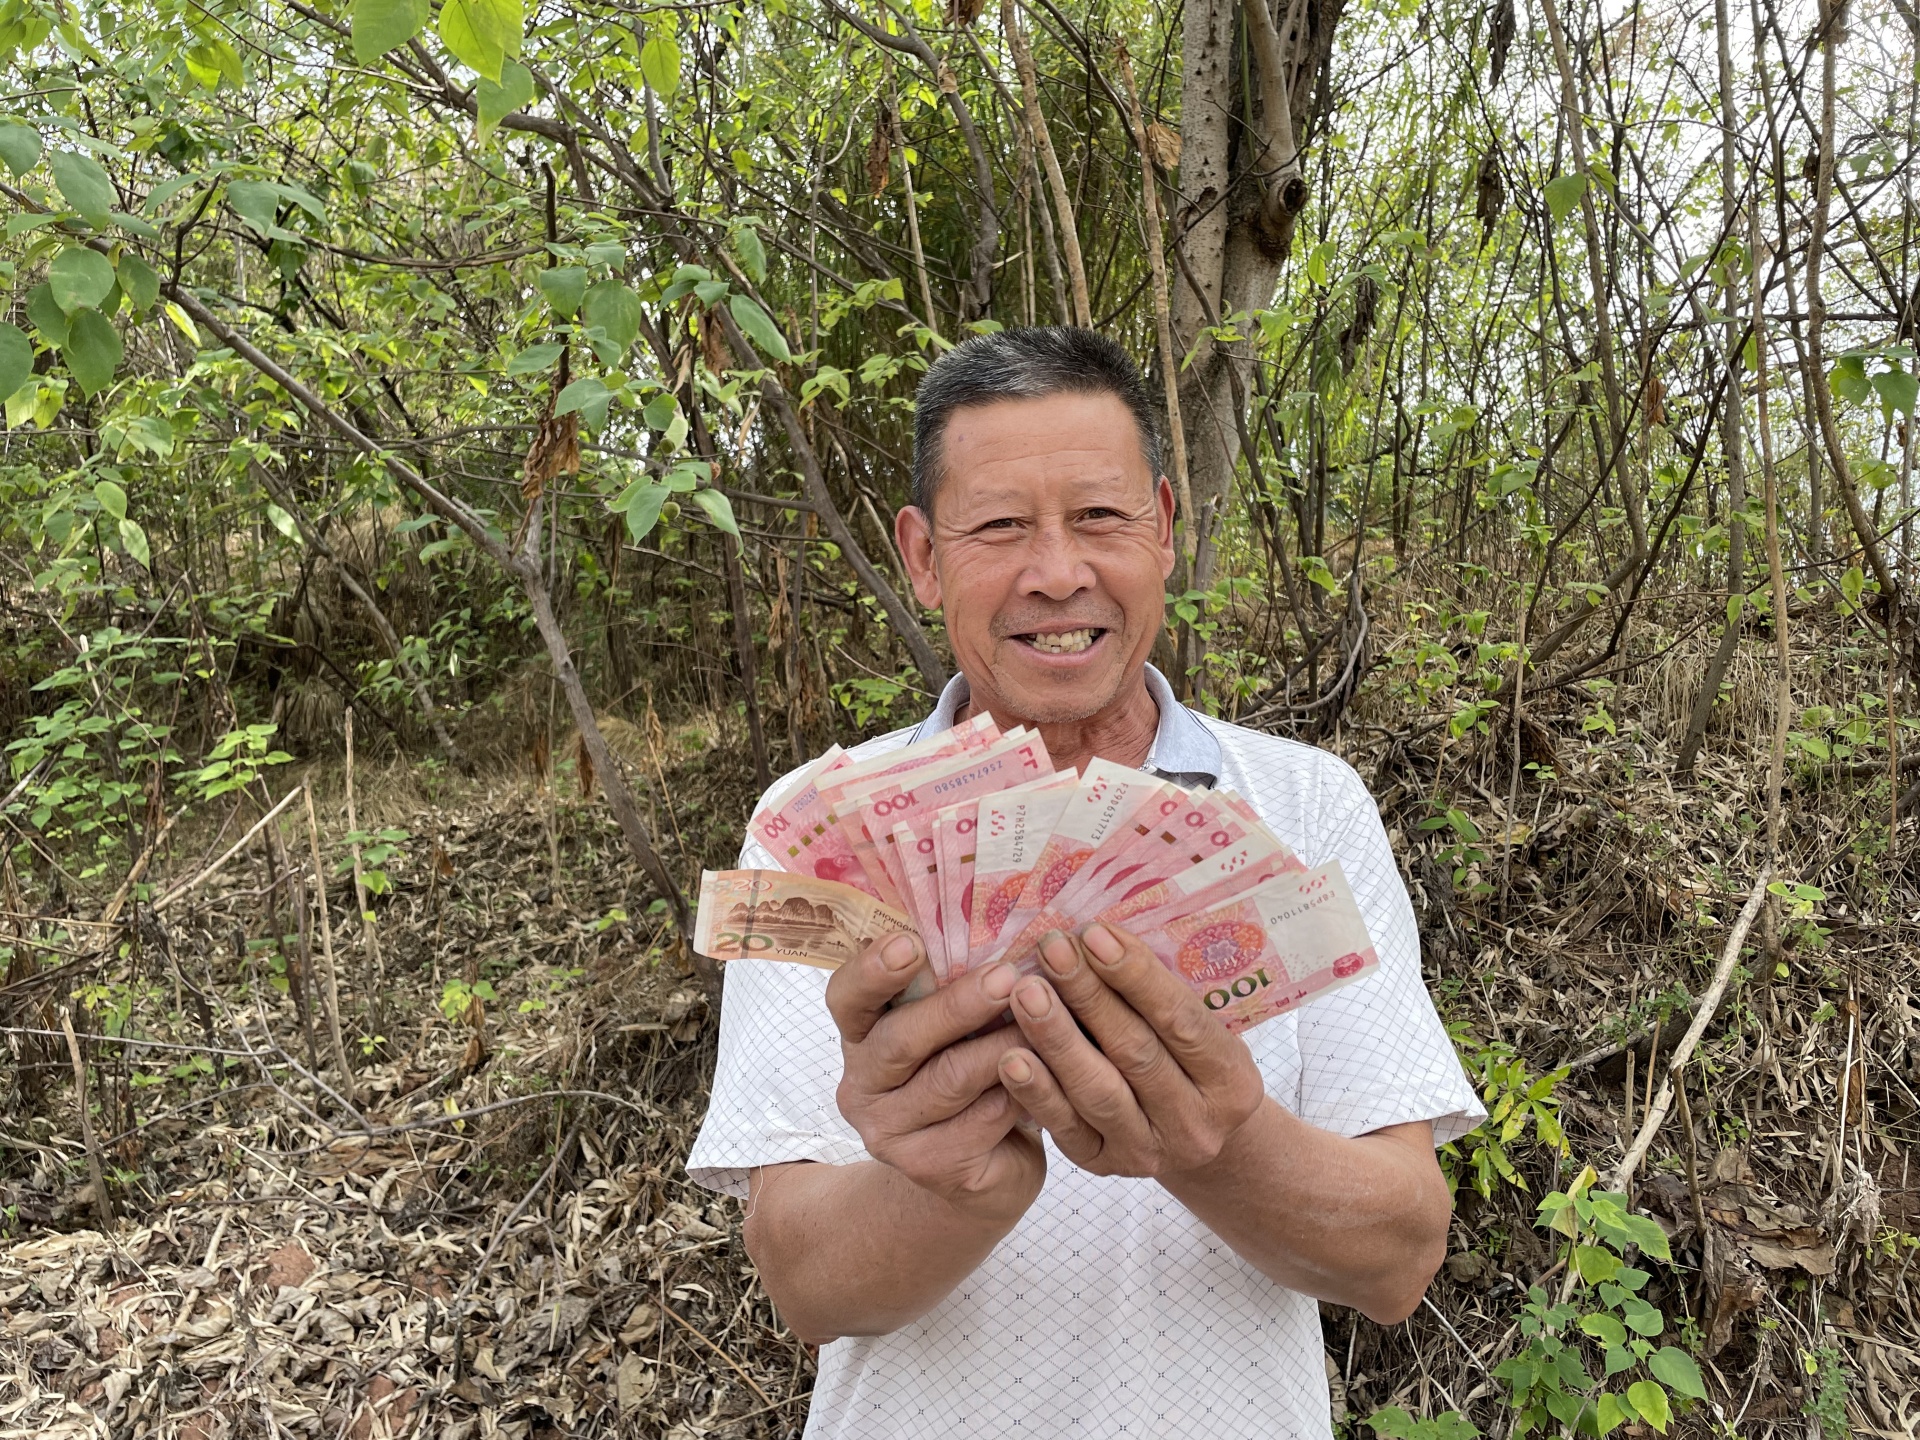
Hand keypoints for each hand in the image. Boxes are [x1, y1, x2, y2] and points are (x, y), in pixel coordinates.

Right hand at [827, 933, 1044, 1220]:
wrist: (985, 1164)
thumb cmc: (973, 1068)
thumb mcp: (956, 1026)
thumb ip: (953, 988)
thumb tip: (1001, 930)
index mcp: (860, 1034)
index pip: (846, 997)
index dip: (872, 971)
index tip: (909, 944)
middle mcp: (861, 1084)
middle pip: (900, 1039)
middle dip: (957, 1005)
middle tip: (1007, 977)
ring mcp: (887, 1132)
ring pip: (948, 1080)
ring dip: (1002, 1046)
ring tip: (1045, 1020)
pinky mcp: (925, 1168)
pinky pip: (978, 1123)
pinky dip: (1016, 1094)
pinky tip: (1044, 1078)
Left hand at [995, 921, 1265, 1177]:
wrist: (1191, 1137)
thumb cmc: (1186, 1058)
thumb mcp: (1198, 1028)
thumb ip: (1158, 992)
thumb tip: (1097, 933)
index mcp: (1232, 1080)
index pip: (1182, 1021)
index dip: (1136, 976)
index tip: (1094, 933)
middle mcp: (1197, 1123)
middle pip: (1136, 1052)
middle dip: (1089, 995)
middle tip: (1051, 949)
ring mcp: (1149, 1151)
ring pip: (1097, 1091)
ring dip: (1057, 1038)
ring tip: (1025, 993)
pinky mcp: (1104, 1165)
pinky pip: (1066, 1128)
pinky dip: (1036, 1092)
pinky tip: (1009, 1057)